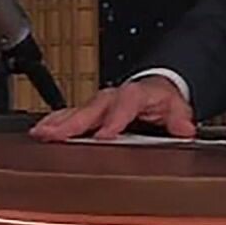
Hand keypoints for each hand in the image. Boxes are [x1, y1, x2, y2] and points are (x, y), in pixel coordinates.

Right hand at [28, 75, 193, 141]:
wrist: (151, 88)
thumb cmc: (159, 99)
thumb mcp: (176, 106)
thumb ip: (179, 117)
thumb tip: (184, 127)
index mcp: (134, 95)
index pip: (124, 105)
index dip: (114, 120)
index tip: (104, 135)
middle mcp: (111, 98)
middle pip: (91, 110)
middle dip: (73, 123)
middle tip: (56, 135)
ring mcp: (97, 104)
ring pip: (75, 112)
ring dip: (57, 124)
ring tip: (41, 134)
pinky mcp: (88, 111)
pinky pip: (69, 115)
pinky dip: (54, 123)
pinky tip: (40, 132)